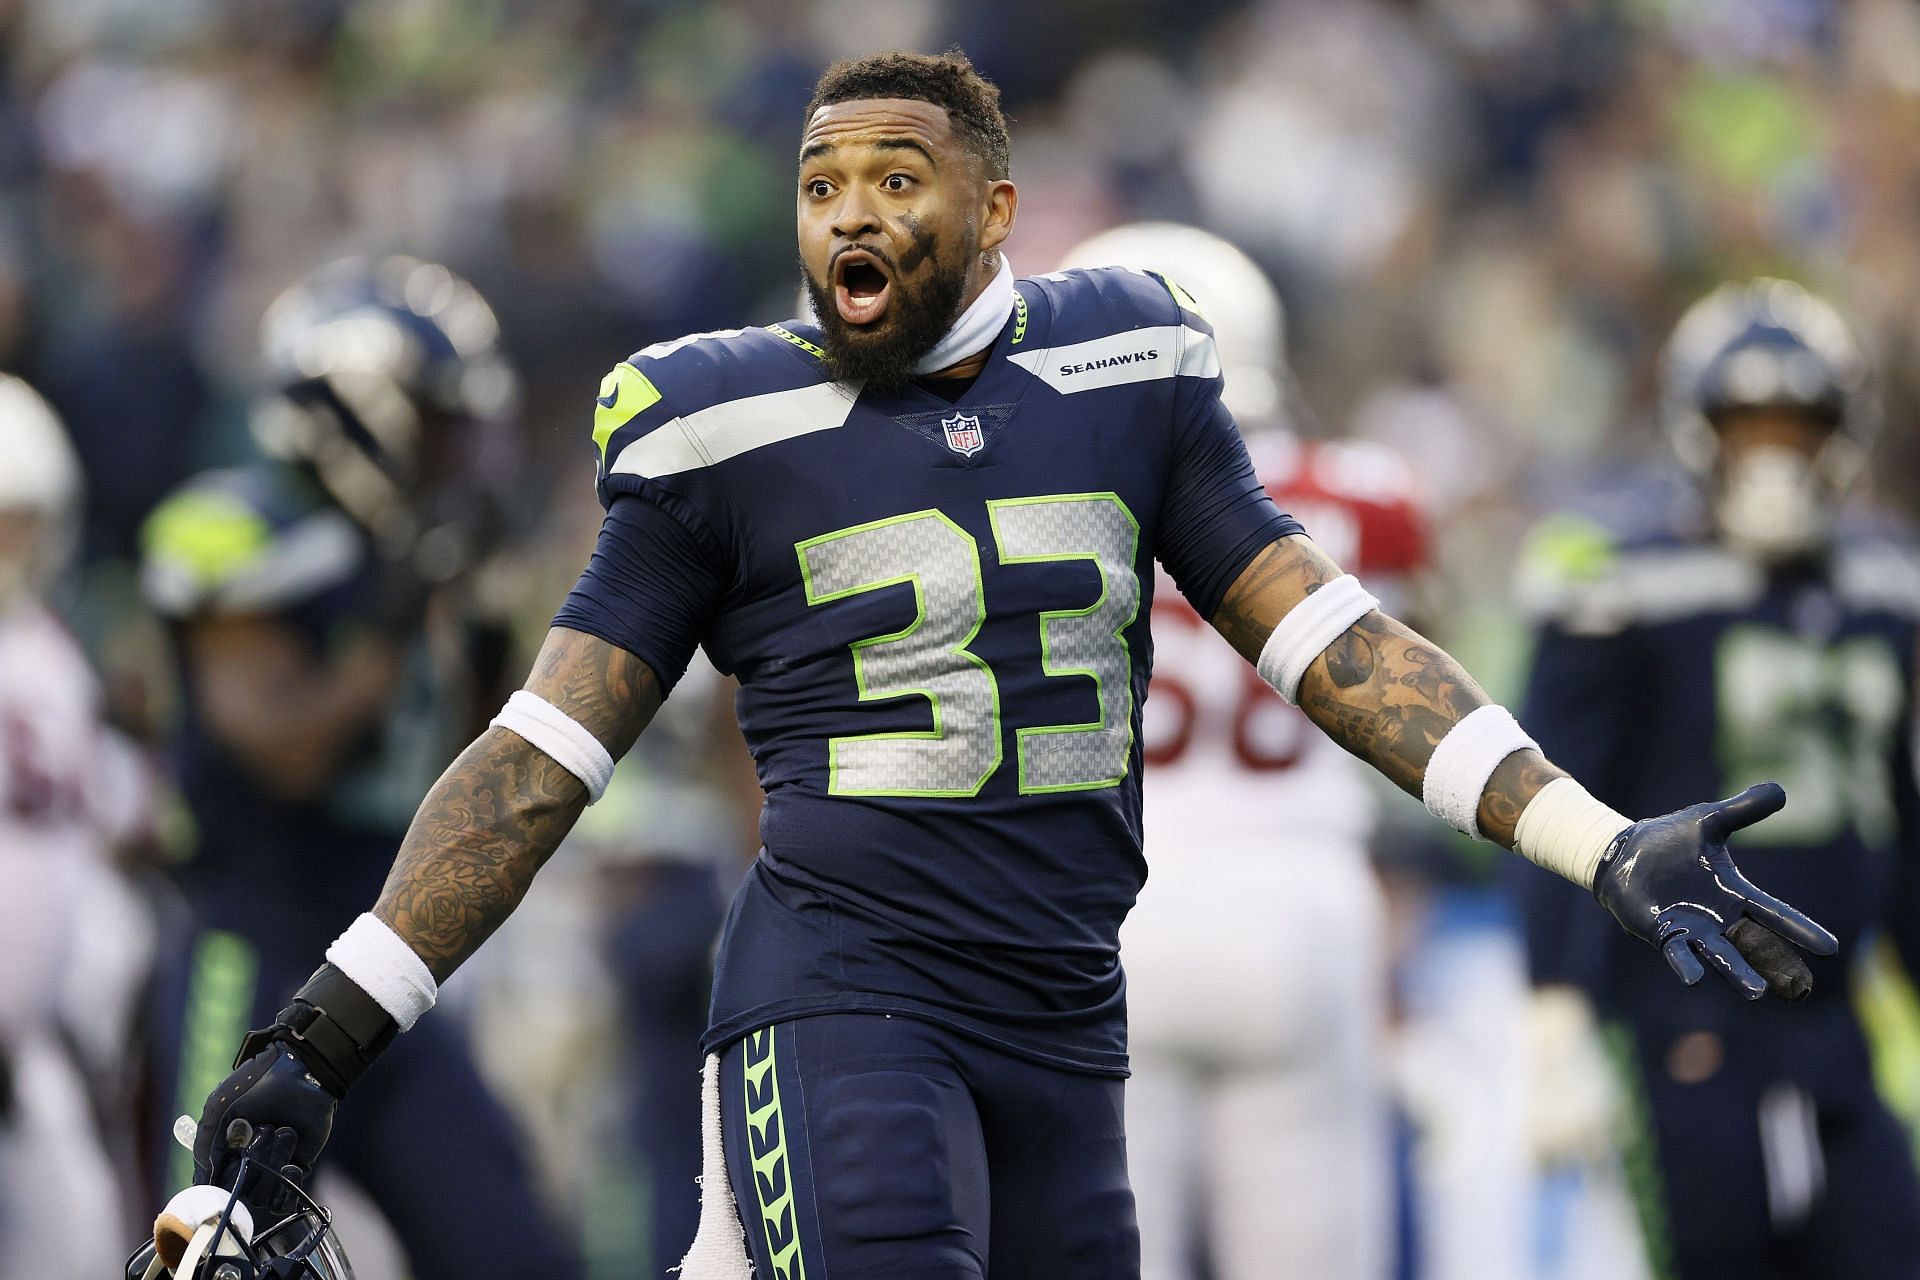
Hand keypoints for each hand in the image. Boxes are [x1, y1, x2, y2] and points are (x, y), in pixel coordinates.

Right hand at [193, 1041, 335, 1214]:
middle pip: (240, 1192)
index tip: (236, 1160)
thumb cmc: (256, 1087)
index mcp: (223, 1153)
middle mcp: (244, 1165)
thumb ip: (206, 1145)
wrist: (302, 1073)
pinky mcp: (295, 1169)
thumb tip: (204, 1182)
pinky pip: (285, 1200)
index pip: (215, 1186)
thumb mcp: (220, 1110)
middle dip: (254, 1158)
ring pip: (262, 1195)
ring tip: (282, 1130)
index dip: (224, 1179)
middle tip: (265, 1127)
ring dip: (273, 1160)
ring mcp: (270, 1170)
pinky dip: (288, 1183)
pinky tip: (293, 1163)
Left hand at [1593, 782, 1837, 999]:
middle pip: (1754, 944)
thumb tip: (1780, 790)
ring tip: (1757, 993)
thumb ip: (1742, 810)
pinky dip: (1686, 965)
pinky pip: (1678, 953)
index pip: (1774, 914)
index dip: (1801, 930)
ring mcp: (1692, 929)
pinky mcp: (1664, 934)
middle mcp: (1719, 917)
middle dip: (1775, 963)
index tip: (1832, 949)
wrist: (1624, 852)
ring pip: (1721, 956)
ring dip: (1738, 973)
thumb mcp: (1709, 820)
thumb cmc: (1670, 838)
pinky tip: (1694, 979)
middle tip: (1798, 987)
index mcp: (1735, 893)